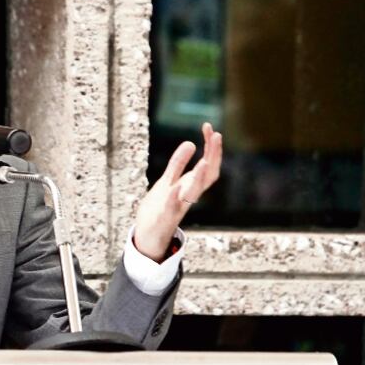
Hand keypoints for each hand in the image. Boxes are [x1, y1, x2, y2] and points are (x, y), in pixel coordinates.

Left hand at [133, 122, 222, 261]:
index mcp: (190, 186)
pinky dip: (174, 198)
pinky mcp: (164, 218)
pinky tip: (176, 187)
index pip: (208, 165)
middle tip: (217, 135)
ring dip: (200, 177)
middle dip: (213, 156)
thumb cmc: (159, 209)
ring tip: (204, 160)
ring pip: (194, 193)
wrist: (147, 236)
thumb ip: (177, 165)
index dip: (212, 148)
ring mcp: (178, 207)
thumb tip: (191, 143)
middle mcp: (188, 195)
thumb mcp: (166, 182)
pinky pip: (171, 208)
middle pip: (207, 175)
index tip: (210, 128)